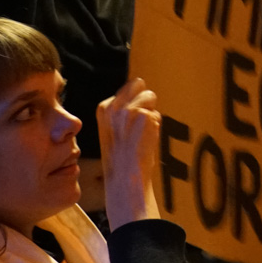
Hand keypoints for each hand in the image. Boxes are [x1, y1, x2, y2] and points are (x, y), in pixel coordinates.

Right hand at [96, 78, 161, 224]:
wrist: (126, 178)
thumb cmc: (121, 158)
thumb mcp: (112, 130)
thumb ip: (120, 112)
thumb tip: (138, 88)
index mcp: (103, 108)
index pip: (126, 90)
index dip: (132, 105)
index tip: (127, 126)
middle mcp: (115, 106)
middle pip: (139, 84)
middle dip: (144, 100)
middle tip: (138, 125)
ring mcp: (130, 110)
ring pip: (150, 97)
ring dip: (150, 115)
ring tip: (140, 135)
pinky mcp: (145, 116)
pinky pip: (157, 114)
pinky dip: (155, 126)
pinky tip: (146, 140)